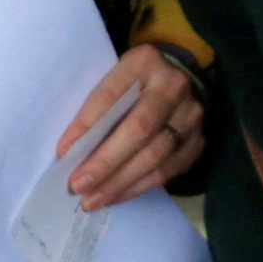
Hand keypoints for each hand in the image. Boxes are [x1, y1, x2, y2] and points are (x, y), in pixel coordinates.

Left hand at [59, 45, 206, 210]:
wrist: (177, 75)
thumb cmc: (132, 80)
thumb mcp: (112, 76)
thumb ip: (97, 105)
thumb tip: (71, 149)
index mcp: (144, 62)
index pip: (111, 95)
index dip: (88, 125)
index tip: (65, 152)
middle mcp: (173, 87)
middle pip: (139, 130)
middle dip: (106, 162)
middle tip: (79, 186)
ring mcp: (190, 116)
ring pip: (155, 156)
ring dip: (120, 182)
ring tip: (92, 199)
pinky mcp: (197, 141)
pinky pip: (168, 171)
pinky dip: (138, 186)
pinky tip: (116, 196)